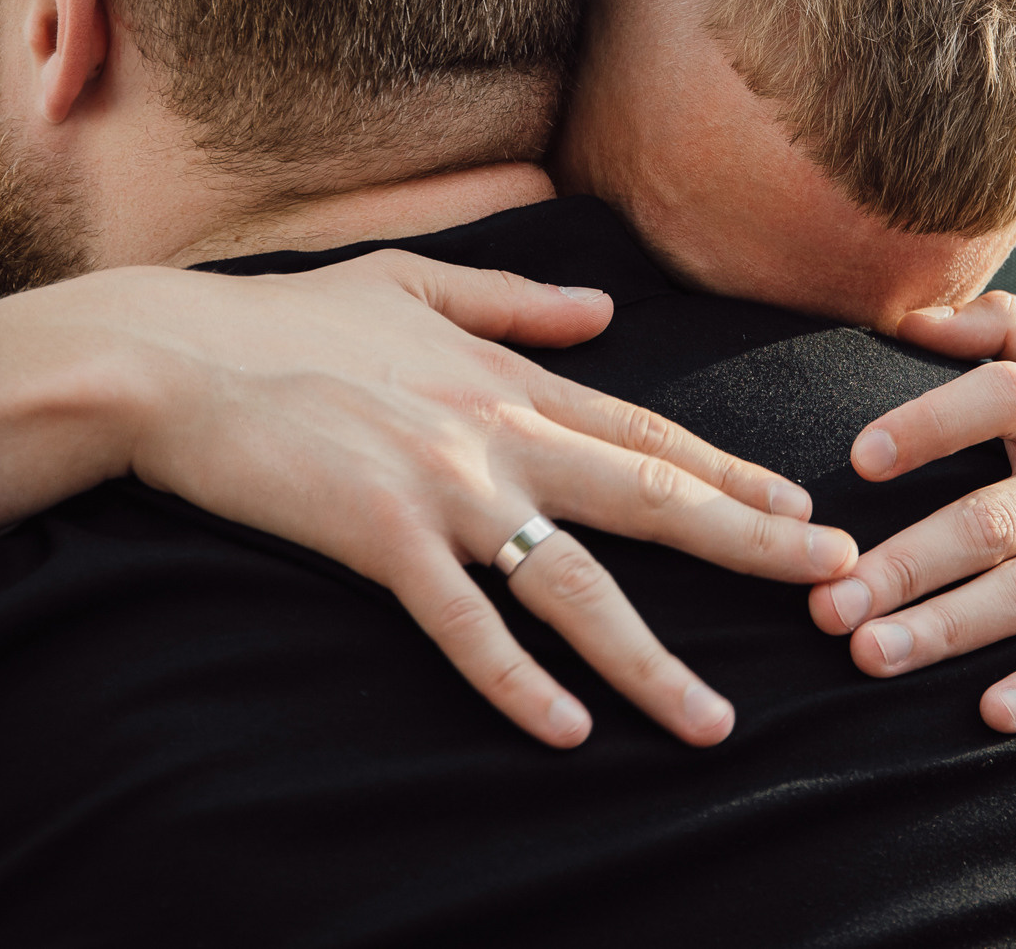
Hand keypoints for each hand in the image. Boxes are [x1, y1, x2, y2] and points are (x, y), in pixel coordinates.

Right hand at [0, 249, 859, 751]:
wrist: (176, 354)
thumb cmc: (285, 320)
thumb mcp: (412, 283)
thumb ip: (515, 301)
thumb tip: (604, 311)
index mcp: (506, 376)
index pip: (645, 431)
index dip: (731, 473)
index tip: (805, 508)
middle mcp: (495, 430)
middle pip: (649, 496)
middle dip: (752, 545)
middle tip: (840, 583)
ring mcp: (441, 486)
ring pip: (573, 582)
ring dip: (652, 658)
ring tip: (716, 723)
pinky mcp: (377, 536)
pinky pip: (462, 626)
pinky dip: (515, 681)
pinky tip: (565, 732)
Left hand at [808, 292, 1015, 776]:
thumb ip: (1004, 325)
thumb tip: (908, 315)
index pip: (1003, 395)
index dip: (932, 422)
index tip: (860, 458)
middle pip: (993, 518)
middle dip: (904, 564)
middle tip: (824, 602)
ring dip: (945, 628)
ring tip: (867, 654)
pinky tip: (990, 713)